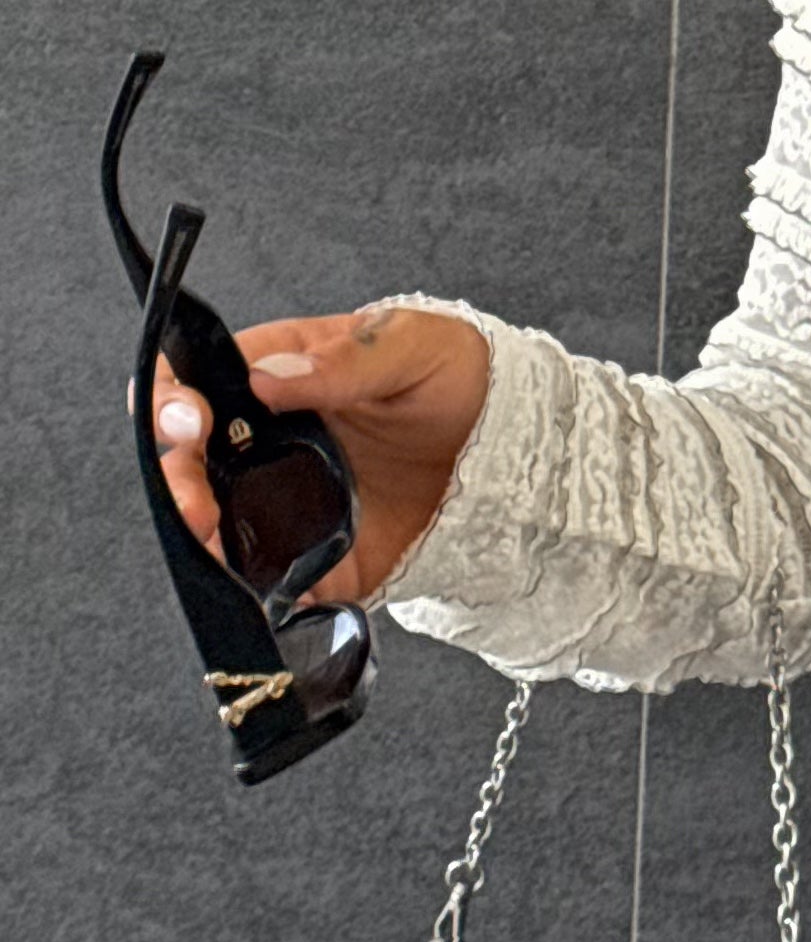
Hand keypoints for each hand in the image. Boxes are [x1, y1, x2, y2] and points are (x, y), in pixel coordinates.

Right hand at [139, 301, 492, 602]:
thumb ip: (347, 359)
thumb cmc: (453, 375)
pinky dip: (254, 592)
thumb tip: (270, 377)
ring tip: (215, 546)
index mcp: (275, 373)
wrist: (506, 448)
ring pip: (213, 525)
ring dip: (200, 541)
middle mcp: (265, 440)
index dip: (173, 399)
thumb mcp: (411, 346)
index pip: (196, 379)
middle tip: (197, 503)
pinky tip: (259, 595)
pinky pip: (267, 580)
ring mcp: (282, 499)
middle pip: (189, 462)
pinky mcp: (312, 554)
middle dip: (177, 482)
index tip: (191, 421)